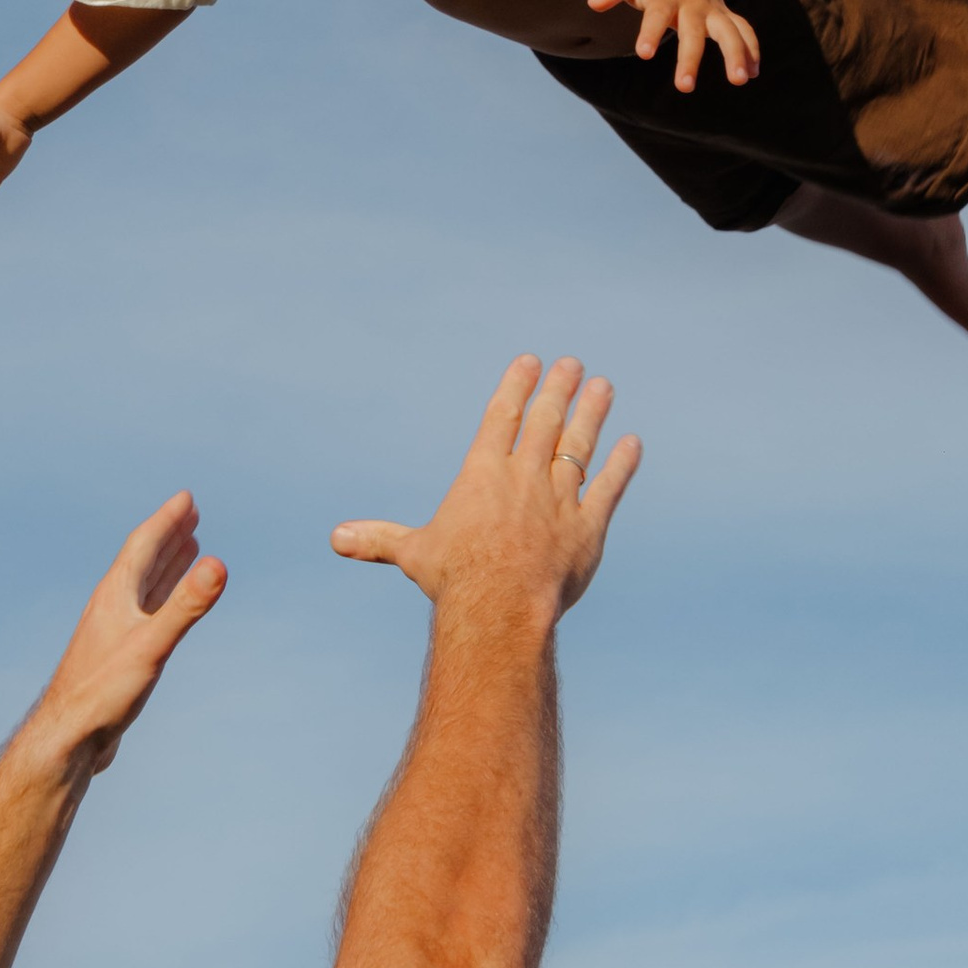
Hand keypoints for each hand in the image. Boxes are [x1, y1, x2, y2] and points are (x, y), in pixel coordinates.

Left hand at [28, 493, 228, 771]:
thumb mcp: (152, 645)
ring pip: (144, 588)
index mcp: (115, 596)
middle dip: (168, 535)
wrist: (68, 738)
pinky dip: (162, 599)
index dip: (166, 520)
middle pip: (143, 561)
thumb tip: (217, 564)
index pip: (143, 545)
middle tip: (190, 513)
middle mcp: (112, 607)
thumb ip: (185, 606)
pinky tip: (165, 609)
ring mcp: (113, 631)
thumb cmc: (104, 692)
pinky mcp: (118, 656)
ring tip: (186, 549)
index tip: (187, 498)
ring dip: (166, 565)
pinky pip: (145, 614)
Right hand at [331, 356, 639, 622]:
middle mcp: (522, 477)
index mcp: (482, 474)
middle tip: (573, 365)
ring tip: (602, 387)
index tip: (530, 362)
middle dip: (559, 390)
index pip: (501, 417)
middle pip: (544, 422)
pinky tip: (633, 444)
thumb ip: (379, 539)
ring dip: (592, 414)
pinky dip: (622, 465)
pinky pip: (609, 488)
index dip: (516, 386)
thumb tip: (335, 538)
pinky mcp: (586, 528)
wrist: (498, 605)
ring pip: (579, 446)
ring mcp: (558, 499)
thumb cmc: (452, 579)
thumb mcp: (412, 553)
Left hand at [589, 0, 760, 83]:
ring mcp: (711, 8)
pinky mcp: (723, 14)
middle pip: (694, 31)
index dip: (650, 33)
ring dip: (737, 53)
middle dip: (691, 58)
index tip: (644, 53)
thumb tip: (594, 3)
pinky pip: (742, 29)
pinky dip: (751, 48)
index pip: (657, 15)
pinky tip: (754, 72)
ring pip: (729, 30)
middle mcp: (692, 3)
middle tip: (684, 87)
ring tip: (739, 81)